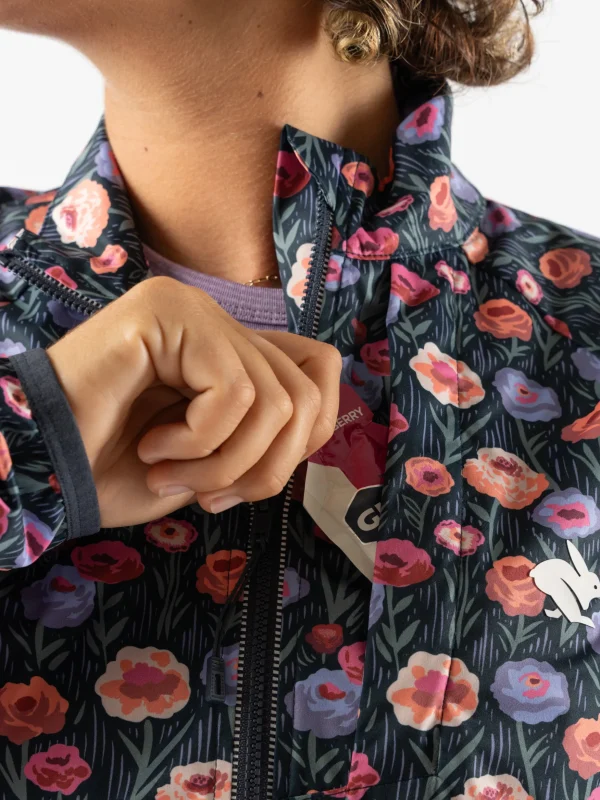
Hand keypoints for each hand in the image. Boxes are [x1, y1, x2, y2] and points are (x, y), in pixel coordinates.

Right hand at [46, 276, 341, 526]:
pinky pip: (232, 391)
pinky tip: (153, 445)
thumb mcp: (211, 463)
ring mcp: (194, 311)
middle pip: (304, 396)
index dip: (306, 439)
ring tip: (169, 473)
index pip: (318, 373)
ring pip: (274, 400)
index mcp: (230, 350)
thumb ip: (263, 438)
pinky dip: (199, 441)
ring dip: (223, 463)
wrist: (42, 469)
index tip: (244, 485)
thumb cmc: (114, 469)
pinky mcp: (169, 312)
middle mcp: (218, 321)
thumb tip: (313, 431)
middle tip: (207, 496)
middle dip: (264, 469)